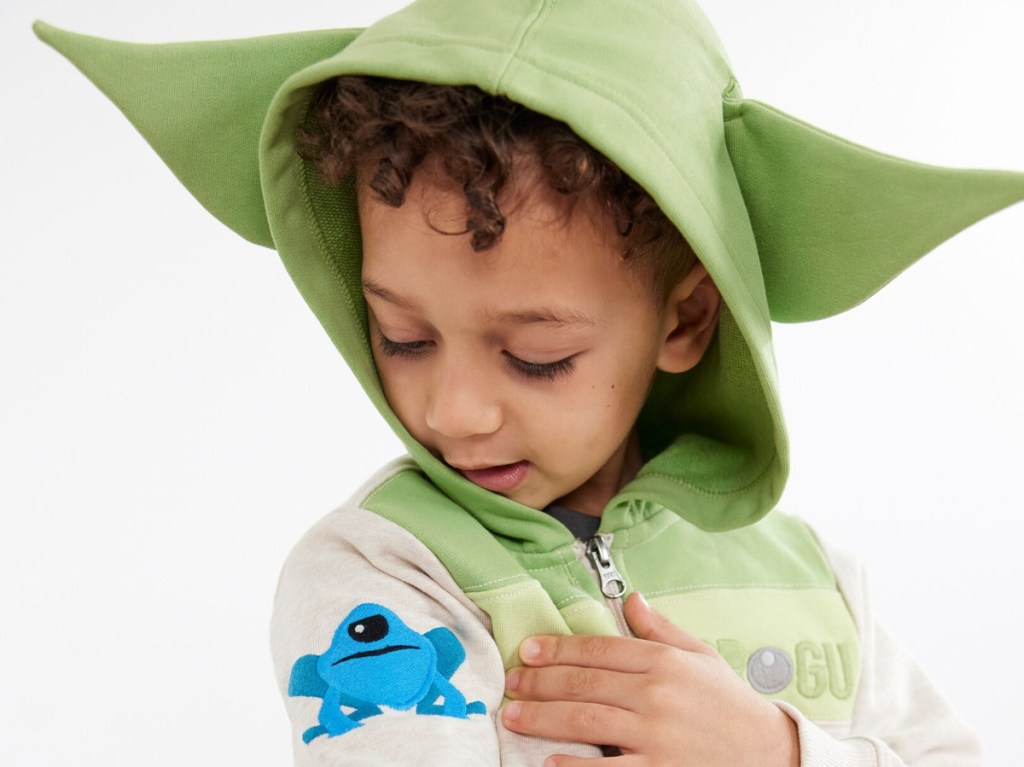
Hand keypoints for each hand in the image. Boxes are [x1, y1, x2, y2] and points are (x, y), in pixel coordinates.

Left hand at [502, 593, 798, 766]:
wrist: (772, 755)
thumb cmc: (731, 707)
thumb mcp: (701, 658)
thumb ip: (662, 629)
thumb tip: (631, 599)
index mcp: (665, 662)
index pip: (599, 648)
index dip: (558, 648)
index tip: (528, 650)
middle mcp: (659, 695)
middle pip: (584, 683)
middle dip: (539, 683)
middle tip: (510, 683)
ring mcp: (659, 736)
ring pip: (586, 721)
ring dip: (542, 718)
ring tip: (514, 715)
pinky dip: (575, 766)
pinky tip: (549, 760)